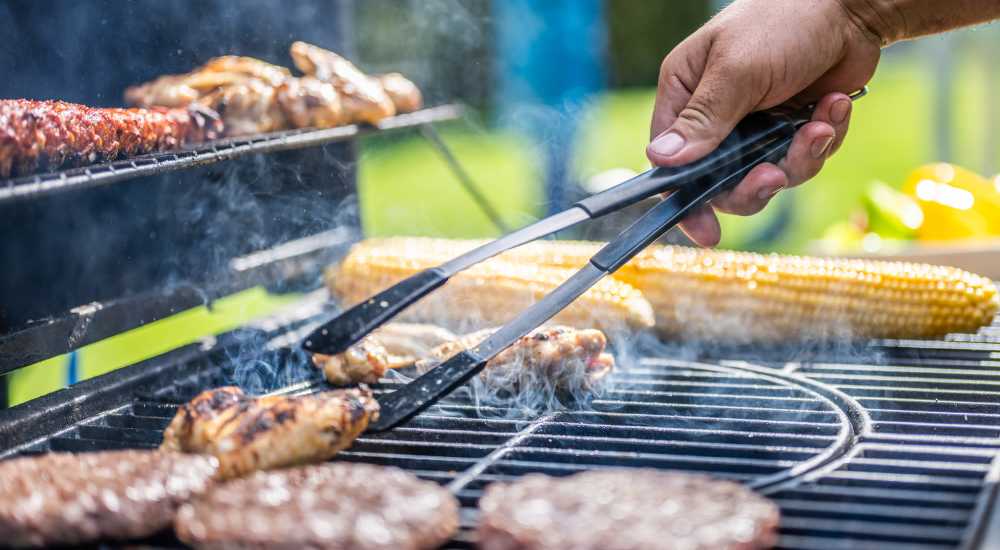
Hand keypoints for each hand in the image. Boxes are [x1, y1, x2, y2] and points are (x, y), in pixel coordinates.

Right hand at [648, 0, 880, 245]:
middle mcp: (716, 116)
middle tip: (774, 174)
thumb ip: (703, 120)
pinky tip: (834, 106)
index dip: (687, 200)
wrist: (852, 6)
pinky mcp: (792, 129)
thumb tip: (661, 160)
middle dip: (754, 184)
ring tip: (821, 124)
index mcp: (686, 94)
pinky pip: (802, 161)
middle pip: (721, 183)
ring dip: (798, 158)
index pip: (672, 163)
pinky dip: (823, 139)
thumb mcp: (737, 71)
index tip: (706, 230)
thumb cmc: (783, 21)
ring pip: (768, 177)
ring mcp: (756, 126)